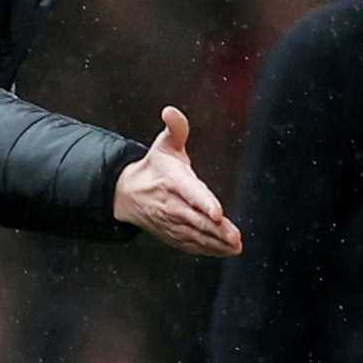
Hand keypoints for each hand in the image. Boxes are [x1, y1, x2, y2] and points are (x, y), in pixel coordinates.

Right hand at [113, 106, 242, 256]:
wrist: (127, 194)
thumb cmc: (154, 167)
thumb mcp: (164, 145)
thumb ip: (175, 128)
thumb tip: (171, 111)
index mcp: (171, 180)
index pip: (189, 192)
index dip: (203, 203)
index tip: (217, 213)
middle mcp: (170, 204)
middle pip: (195, 219)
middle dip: (216, 230)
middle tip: (235, 236)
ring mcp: (170, 222)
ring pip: (194, 235)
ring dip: (215, 243)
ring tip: (234, 246)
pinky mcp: (171, 234)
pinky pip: (190, 245)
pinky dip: (206, 250)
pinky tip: (224, 251)